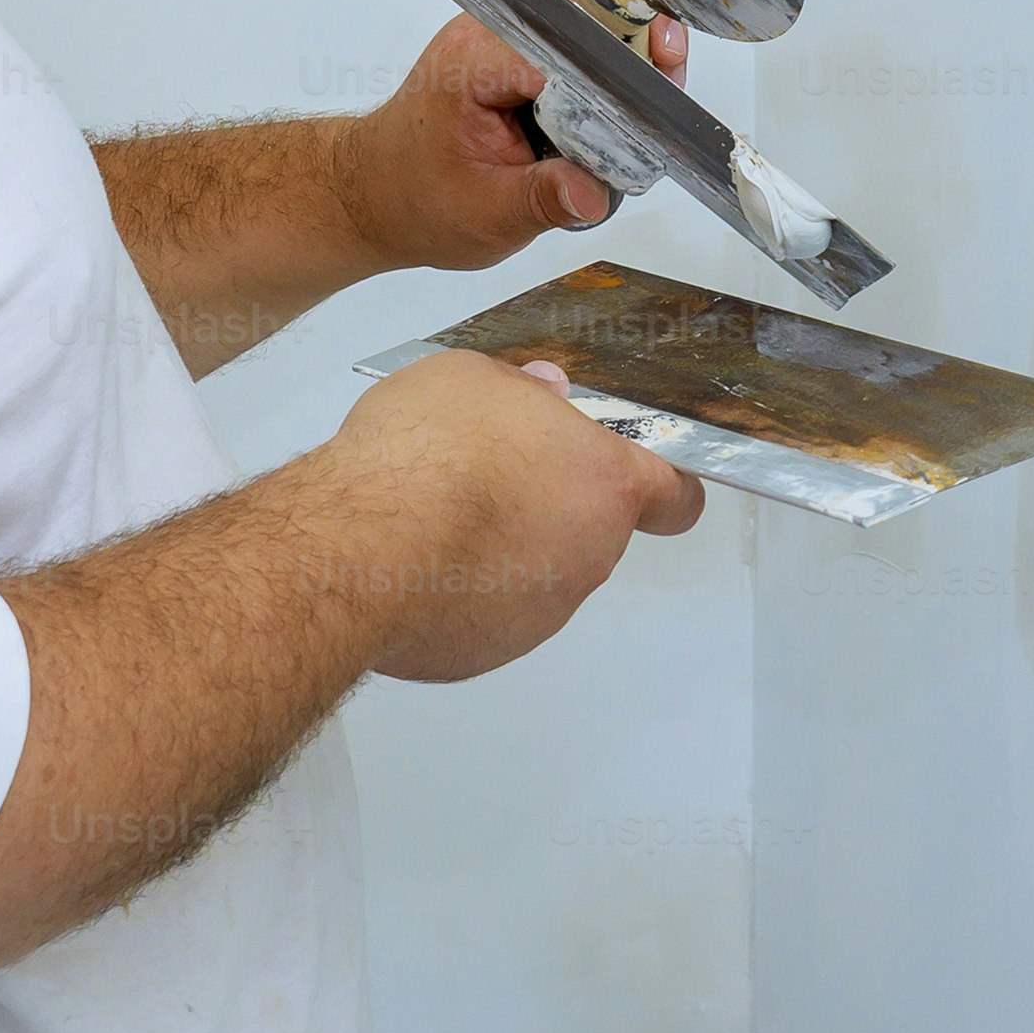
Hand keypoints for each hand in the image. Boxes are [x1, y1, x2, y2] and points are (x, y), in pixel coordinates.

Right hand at [313, 348, 704, 683]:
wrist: (359, 549)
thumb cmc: (426, 453)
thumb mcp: (471, 379)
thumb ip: (523, 392)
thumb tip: (542, 397)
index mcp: (605, 486)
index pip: (674, 496)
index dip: (659, 485)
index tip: (633, 478)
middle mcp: (587, 558)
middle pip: (590, 532)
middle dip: (549, 506)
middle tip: (487, 478)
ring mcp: (539, 615)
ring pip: (535, 577)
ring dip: (501, 553)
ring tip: (434, 523)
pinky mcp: (485, 653)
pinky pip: (483, 616)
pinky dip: (459, 595)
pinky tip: (412, 568)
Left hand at [334, 0, 688, 273]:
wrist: (371, 192)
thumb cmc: (414, 201)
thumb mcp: (483, 217)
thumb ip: (542, 201)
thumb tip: (593, 194)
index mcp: (475, 65)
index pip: (558, 40)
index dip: (617, 54)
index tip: (660, 73)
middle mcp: (487, 30)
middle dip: (633, 13)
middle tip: (670, 54)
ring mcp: (501, 31)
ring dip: (628, 24)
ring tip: (664, 63)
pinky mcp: (516, 45)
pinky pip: (573, 21)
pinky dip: (611, 39)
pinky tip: (641, 71)